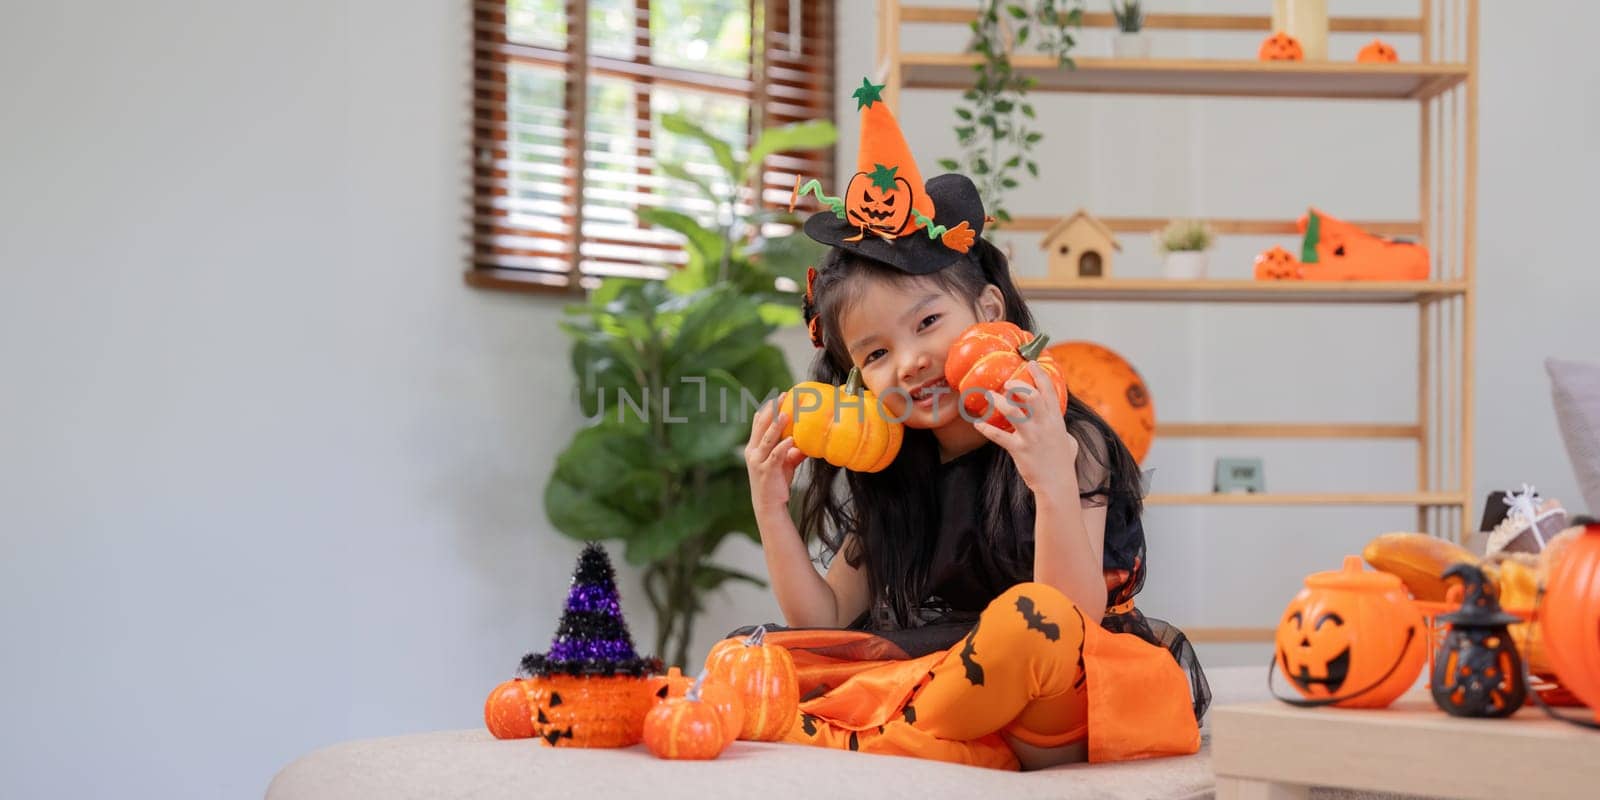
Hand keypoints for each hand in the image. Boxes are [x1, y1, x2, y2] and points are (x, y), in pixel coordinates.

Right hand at [745, 393, 807, 515]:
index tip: (779, 396)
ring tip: (786, 413)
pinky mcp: (766, 471)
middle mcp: (752, 452)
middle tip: (782, 396)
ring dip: (776, 425)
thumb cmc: (776, 482)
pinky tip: (791, 440)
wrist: (769, 506)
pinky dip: (783, 447)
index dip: (767, 408)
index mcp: (754, 447)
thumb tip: (807, 442)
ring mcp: (758, 461)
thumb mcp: (785, 463)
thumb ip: (793, 451)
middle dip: (771, 410)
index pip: (758, 423)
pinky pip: (775, 455)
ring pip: (767, 439)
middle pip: (761, 426)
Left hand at [973, 364, 1078, 496]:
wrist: (1058, 484)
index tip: (1031, 363)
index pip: (1049, 392)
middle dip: (1018, 386)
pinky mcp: (1020, 449)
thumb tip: (1063, 429)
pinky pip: (999, 436)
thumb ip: (1063, 430)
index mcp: (1056, 420)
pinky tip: (977, 424)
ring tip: (989, 396)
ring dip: (999, 402)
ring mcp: (1032, 437)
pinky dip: (986, 429)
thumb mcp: (1069, 441)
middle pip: (1032, 397)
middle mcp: (1044, 425)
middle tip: (1007, 382)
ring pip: (1013, 412)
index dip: (1040, 375)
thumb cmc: (1063, 463)